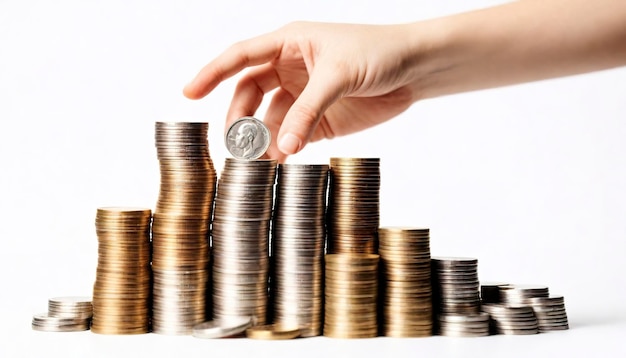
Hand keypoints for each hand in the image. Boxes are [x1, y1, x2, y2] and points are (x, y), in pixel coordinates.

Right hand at [183, 21, 420, 161]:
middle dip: (240, 119)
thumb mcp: (338, 76)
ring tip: (258, 161)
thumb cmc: (378, 54)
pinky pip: (292, 135)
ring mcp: (303, 96)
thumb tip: (281, 148)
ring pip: (269, 120)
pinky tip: (279, 161)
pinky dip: (284, 149)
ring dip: (261, 140)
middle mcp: (290, 69)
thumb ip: (308, 111)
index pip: (241, 57)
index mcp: (288, 44)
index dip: (212, 73)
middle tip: (237, 145)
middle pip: (249, 94)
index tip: (188, 93)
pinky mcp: (319, 120)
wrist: (415, 69)